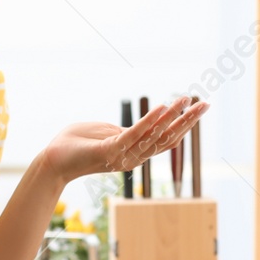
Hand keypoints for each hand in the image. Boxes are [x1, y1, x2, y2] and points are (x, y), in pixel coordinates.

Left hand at [39, 97, 209, 184]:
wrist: (52, 159)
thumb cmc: (76, 144)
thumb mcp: (106, 132)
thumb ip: (124, 130)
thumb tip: (140, 125)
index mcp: (135, 151)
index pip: (166, 138)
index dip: (184, 124)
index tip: (199, 106)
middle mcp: (134, 156)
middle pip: (168, 139)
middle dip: (188, 121)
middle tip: (206, 104)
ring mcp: (123, 155)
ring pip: (154, 136)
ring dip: (172, 117)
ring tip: (186, 99)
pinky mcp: (109, 150)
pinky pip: (133, 135)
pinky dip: (149, 121)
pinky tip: (162, 106)